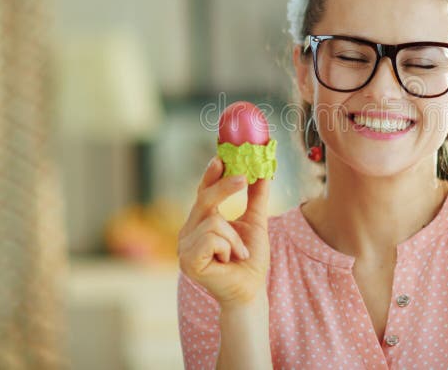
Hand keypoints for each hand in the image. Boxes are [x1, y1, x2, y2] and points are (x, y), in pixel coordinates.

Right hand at [177, 156, 270, 310]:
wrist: (251, 290)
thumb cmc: (250, 259)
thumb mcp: (256, 221)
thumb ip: (256, 197)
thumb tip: (264, 171)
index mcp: (200, 223)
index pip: (202, 193)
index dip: (210, 175)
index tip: (219, 157)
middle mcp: (187, 233)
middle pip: (204, 199)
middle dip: (225, 187)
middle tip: (244, 176)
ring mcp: (184, 248)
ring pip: (213, 221)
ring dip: (234, 238)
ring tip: (237, 254)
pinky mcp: (188, 261)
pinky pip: (211, 238)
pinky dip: (228, 247)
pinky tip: (228, 260)